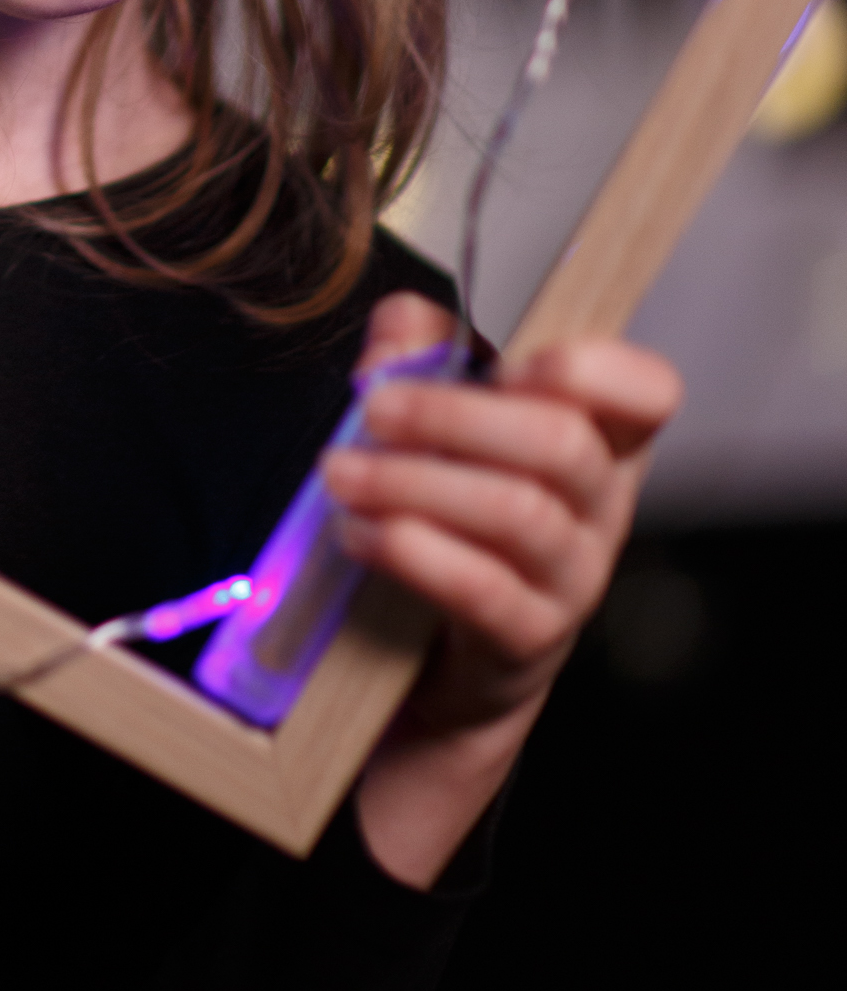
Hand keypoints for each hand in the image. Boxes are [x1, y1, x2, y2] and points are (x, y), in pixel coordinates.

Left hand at [332, 290, 680, 886]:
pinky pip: (480, 588)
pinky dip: (410, 550)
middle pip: (561, 443)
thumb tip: (394, 338)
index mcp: (598, 436)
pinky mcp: (529, 637)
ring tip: (341, 472)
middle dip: (453, 415)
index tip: (509, 362)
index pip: (649, 392)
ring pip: (516, 512)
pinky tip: (358, 532)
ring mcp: (573, 577)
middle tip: (373, 408)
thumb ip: (419, 346)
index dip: (592, 367)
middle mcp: (601, 505)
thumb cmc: (453, 506)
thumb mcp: (440, 412)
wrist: (446, 652)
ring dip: (413, 481)